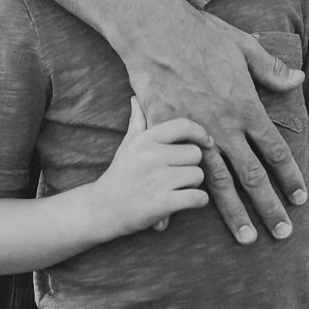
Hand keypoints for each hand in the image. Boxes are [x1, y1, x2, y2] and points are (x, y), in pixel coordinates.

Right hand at [85, 100, 209, 237]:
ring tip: (175, 189)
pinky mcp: (163, 203)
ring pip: (198, 176)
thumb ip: (136, 122)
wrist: (102, 209)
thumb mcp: (127, 146)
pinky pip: (198, 197)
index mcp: (145, 140)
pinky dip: (197, 202)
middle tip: (176, 175)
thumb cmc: (119, 175)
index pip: (184, 126)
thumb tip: (136, 98)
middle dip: (190, 166)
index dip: (200, 133)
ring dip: (192, 185)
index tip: (206, 142)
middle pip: (195, 154)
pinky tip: (183, 202)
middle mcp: (151, 156)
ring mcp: (157, 180)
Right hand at [125, 5, 306, 244]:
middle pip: (252, 175)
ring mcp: (194, 134)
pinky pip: (174, 172)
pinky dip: (176, 198)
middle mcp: (223, 126)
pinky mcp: (166, 133)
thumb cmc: (201, 35)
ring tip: (247, 238)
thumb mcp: (244, 46)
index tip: (300, 198)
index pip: (275, 150)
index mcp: (245, 107)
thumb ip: (271, 69)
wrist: (156, 32)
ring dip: (235, 213)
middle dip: (270, 206)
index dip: (290, 176)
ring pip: (218, 182)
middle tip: (283, 234)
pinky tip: (179, 224)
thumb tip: (298, 81)